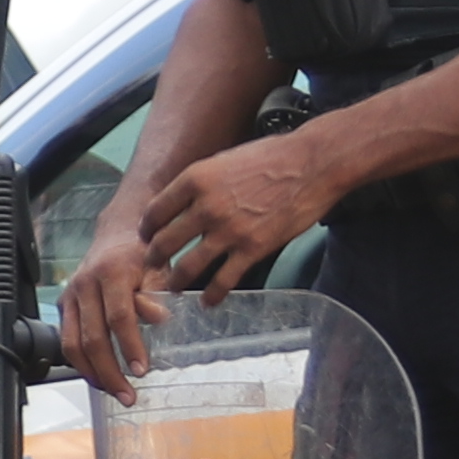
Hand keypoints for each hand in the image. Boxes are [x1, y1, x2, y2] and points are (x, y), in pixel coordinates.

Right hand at [57, 220, 175, 404]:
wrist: (117, 235)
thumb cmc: (142, 255)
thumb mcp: (158, 269)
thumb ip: (155, 294)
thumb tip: (157, 318)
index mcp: (111, 273)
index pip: (118, 317)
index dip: (130, 346)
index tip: (142, 370)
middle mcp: (85, 284)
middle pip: (92, 338)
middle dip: (110, 372)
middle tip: (128, 395)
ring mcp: (70, 296)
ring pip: (73, 345)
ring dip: (93, 374)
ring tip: (114, 392)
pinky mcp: (64, 306)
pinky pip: (68, 341)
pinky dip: (81, 364)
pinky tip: (99, 377)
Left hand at [136, 130, 334, 302]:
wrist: (312, 164)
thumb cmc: (271, 157)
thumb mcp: (222, 160)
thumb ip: (199, 183)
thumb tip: (181, 201)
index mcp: (195, 179)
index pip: (154, 212)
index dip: (146, 229)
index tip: (146, 237)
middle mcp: (206, 207)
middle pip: (164, 243)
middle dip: (154, 259)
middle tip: (154, 267)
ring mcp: (229, 230)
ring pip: (187, 267)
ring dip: (177, 281)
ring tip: (175, 287)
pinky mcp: (253, 249)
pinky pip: (223, 280)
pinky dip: (212, 295)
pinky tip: (209, 301)